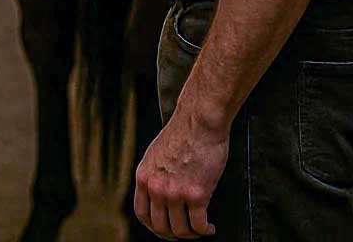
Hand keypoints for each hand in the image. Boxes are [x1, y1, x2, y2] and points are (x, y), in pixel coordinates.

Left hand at [133, 107, 226, 237]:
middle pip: (160, 227)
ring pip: (180, 230)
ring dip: (191, 234)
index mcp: (143, 177)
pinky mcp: (196, 194)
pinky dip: (205, 230)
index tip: (165, 229)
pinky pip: (199, 225)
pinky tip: (210, 227)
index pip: (142, 214)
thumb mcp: (155, 154)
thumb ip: (155, 175)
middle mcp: (156, 188)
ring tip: (200, 230)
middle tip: (186, 233)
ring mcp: (175, 192)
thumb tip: (160, 194)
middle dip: (173, 235)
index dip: (154, 227)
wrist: (199, 121)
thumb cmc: (183, 134)